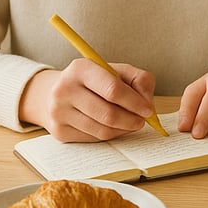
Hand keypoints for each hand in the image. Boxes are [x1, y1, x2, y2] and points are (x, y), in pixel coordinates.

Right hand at [20, 58, 156, 141]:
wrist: (60, 92)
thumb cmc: (97, 81)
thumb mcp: (118, 70)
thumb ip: (140, 80)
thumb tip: (147, 104)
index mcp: (81, 68)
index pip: (112, 89)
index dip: (134, 102)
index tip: (148, 110)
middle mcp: (65, 89)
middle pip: (108, 113)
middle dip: (131, 120)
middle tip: (142, 121)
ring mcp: (59, 112)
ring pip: (102, 130)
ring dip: (123, 129)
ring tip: (131, 123)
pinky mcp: (59, 131)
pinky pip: (94, 139)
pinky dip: (110, 135)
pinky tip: (114, 126)